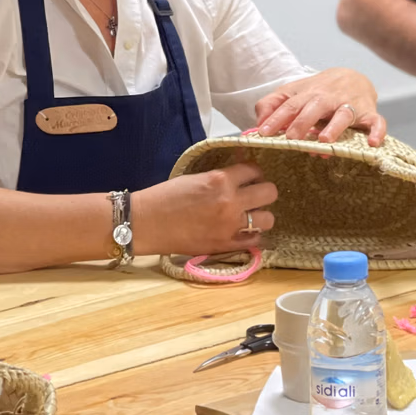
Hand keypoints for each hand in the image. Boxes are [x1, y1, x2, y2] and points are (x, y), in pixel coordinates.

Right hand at [133, 163, 277, 256]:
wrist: (146, 223)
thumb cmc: (165, 197)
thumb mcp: (195, 177)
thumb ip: (220, 176)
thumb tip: (239, 171)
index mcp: (220, 179)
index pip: (254, 170)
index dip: (253, 172)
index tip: (250, 176)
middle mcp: (230, 202)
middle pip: (270, 192)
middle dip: (264, 191)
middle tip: (255, 194)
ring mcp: (230, 225)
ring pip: (268, 218)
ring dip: (261, 215)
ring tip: (251, 215)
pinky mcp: (225, 245)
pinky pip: (254, 240)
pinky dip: (251, 235)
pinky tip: (243, 232)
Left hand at [254, 68, 385, 145]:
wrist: (352, 76)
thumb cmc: (318, 91)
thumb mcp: (293, 92)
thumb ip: (273, 104)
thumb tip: (258, 123)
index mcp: (308, 94)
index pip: (289, 105)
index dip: (276, 119)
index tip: (263, 133)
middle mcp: (329, 99)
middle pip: (315, 108)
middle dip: (303, 123)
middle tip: (292, 139)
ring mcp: (350, 106)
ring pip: (344, 115)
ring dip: (334, 127)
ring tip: (324, 141)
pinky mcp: (369, 114)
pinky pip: (376, 122)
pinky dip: (377, 131)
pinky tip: (372, 143)